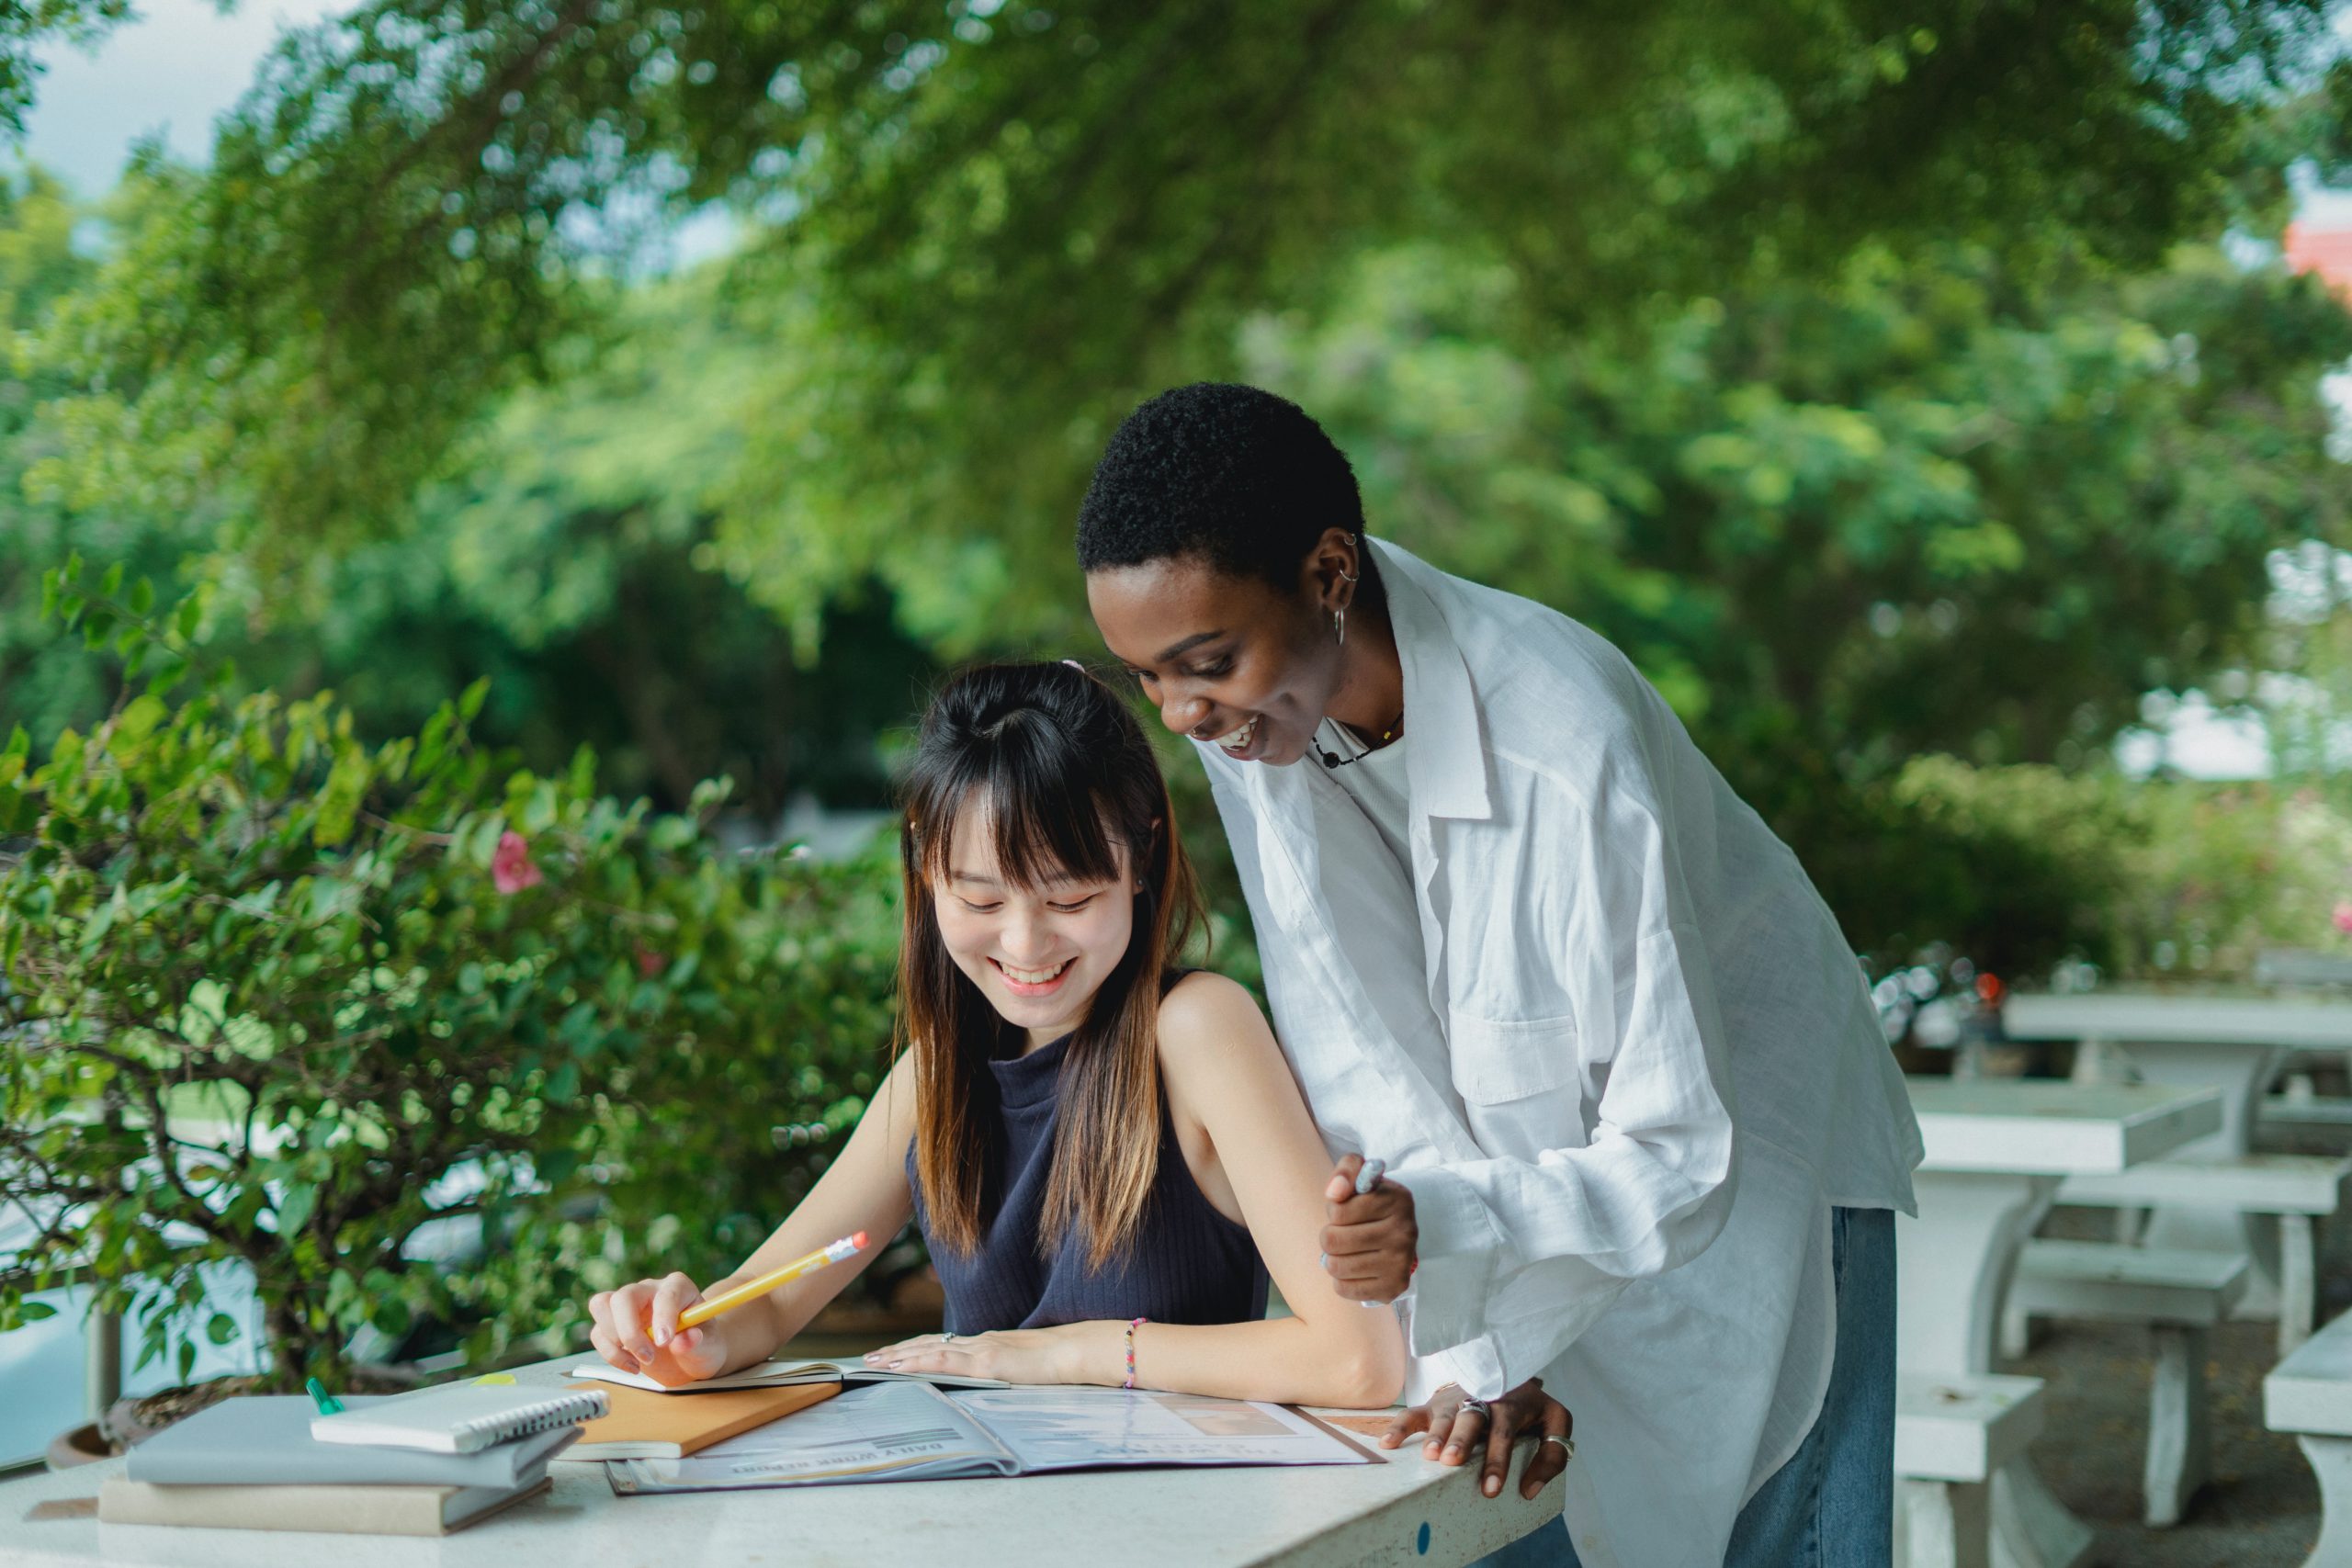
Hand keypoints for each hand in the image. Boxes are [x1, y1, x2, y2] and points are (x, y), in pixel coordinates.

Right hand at [587, 1273, 728, 1387]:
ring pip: (601, 1306)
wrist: (691, 1356)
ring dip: (614, 1340)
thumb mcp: (709, 1347)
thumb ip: (697, 1343)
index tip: (665, 1342)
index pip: (666, 1295)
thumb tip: (685, 1340)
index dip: (663, 1317)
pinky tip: (633, 1366)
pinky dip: (610, 1353)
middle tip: (648, 1357)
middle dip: (629, 1330)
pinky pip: (598, 1332)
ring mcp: (629, 1304)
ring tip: (639, 1362)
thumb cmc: (703, 1346)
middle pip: (623, 1297)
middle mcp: (650, 1290)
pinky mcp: (614, 1324)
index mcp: (678, 1287)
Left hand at [865, 1322, 1111, 1385]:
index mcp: (985, 1344)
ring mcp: (980, 1350)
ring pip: (928, 1350)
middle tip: (868, 1360)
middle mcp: (977, 1342)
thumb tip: (988, 1379)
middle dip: (896, 1352)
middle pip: (927, 1344)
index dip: (913, 1348)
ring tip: (874, 1363)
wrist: (1073, 1351)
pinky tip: (902, 1367)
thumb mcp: (1020, 1365)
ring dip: (898, 1357)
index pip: (941, 1344)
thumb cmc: (1054, 1361)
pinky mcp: (985, 1363)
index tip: (891, 1354)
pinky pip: (945, 1361)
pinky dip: (919, 1362)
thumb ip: (1001, 1368)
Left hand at [1322, 1152, 1416, 1300]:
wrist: (1398, 1235)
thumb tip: (1334, 1192)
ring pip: (1335, 1266)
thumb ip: (1346, 1170)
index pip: (1337, 1211)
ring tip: (1346, 1251)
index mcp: (1397, 1200)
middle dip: (1329, 1236)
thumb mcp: (1361, 1176)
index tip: (1346, 1210)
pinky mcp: (1394, 1287)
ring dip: (1333, 1258)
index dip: (1334, 1210)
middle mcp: (1404, 1232)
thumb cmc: (1370, 1203)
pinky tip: (1354, 1269)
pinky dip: (1341, 1280)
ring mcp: (1401, 1263)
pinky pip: (1344, 1289)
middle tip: (1342, 1233)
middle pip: (1331, 1241)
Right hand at [1381, 1378, 1573, 1500]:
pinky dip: (1399, 1426)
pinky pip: (1415, 1413)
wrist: (1505, 1368)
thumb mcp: (1555, 1422)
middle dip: (1461, 1440)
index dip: (1498, 1458)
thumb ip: (1552, 1455)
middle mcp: (1482, 1397)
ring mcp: (1456, 1398)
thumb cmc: (1530, 1407)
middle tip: (1453, 1462)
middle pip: (1470, 1417)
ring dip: (1435, 1434)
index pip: (1505, 1430)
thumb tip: (1530, 1490)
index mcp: (1512, 1402)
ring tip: (1429, 1456)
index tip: (1492, 1488)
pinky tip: (1388, 1444)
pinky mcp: (1436, 1402)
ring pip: (1443, 1415)